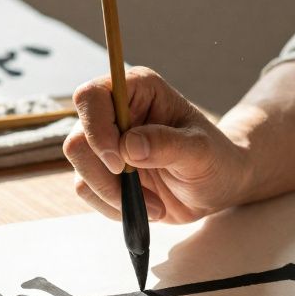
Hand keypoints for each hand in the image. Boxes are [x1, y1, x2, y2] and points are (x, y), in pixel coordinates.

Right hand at [64, 67, 251, 222]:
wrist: (218, 186)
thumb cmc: (215, 159)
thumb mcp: (201, 151)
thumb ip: (168, 144)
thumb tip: (129, 146)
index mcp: (138, 89)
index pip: (91, 97)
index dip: (96, 130)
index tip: (120, 163)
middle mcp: (115, 111)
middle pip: (77, 139)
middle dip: (104, 174)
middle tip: (138, 191)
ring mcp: (105, 141)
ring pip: (79, 169)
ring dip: (113, 194)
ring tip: (153, 204)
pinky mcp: (103, 170)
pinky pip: (87, 190)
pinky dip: (112, 205)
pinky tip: (144, 206)